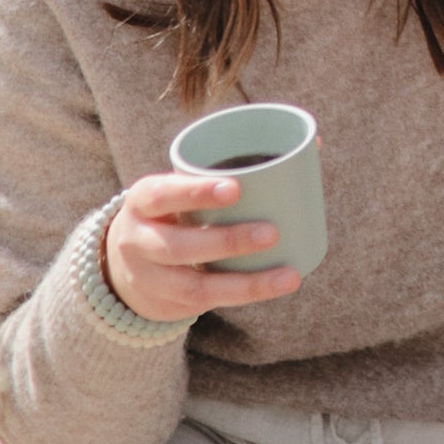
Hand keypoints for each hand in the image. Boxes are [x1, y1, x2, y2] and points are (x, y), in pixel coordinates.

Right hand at [103, 171, 301, 323]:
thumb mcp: (184, 189)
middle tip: (272, 231)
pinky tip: (276, 288)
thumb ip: (233, 170)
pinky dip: (246, 295)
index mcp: (143, 201)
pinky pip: (208, 302)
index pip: (161, 194)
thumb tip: (313, 141)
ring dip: (246, 282)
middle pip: (178, 245)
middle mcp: (137, 240)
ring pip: (196, 284)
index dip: (195, 192)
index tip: (235, 188)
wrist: (129, 265)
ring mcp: (149, 276)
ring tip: (289, 276)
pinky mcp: (168, 303)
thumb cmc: (176, 212)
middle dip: (228, 241)